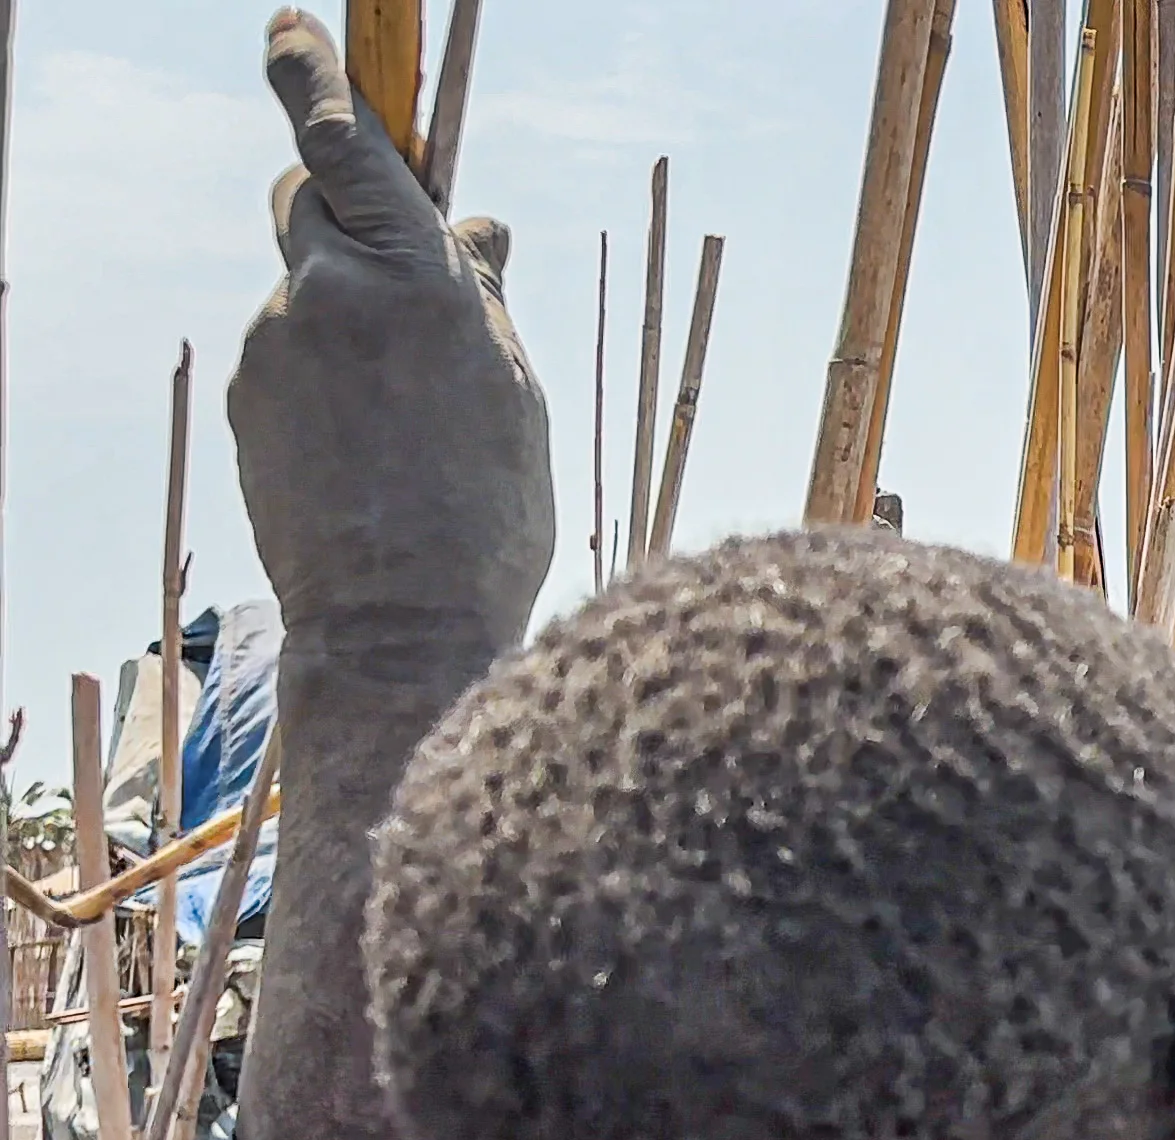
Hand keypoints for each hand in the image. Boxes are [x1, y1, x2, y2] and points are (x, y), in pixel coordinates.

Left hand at [230, 11, 549, 643]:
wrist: (400, 628)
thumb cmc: (485, 514)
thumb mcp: (511, 389)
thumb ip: (477, 295)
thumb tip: (475, 226)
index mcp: (414, 280)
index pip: (347, 147)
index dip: (313, 75)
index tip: (287, 27)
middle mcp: (327, 295)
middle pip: (305, 200)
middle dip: (337, 207)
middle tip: (391, 267)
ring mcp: (273, 345)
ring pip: (308, 292)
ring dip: (352, 325)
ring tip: (410, 424)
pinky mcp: (248, 398)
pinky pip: (290, 356)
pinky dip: (328, 381)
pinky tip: (371, 452)